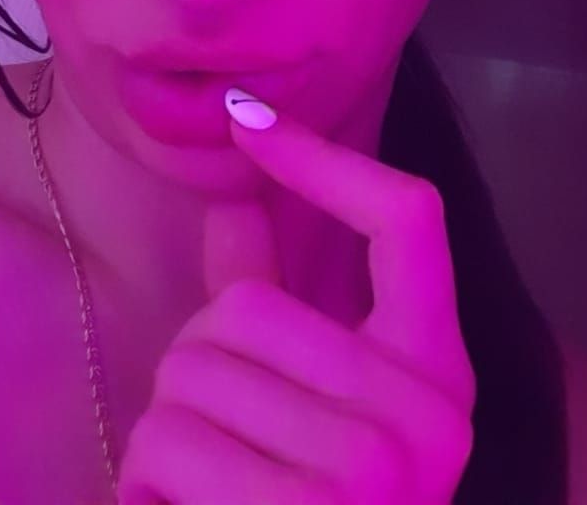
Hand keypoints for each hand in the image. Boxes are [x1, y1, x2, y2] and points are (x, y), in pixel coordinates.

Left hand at [115, 98, 476, 503]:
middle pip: (243, 309)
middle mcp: (429, 417)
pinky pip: (164, 447)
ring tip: (204, 486)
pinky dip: (146, 485)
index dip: (324, 158)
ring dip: (165, 431)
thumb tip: (233, 195)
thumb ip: (280, 302)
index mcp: (440, 369)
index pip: (409, 217)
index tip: (247, 119)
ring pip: (188, 375)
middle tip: (221, 435)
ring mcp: (371, 478)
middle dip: (197, 363)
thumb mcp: (322, 407)